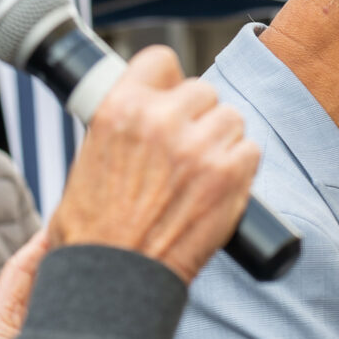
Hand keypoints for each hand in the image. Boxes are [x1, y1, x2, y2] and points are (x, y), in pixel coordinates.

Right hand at [46, 45, 259, 281]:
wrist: (116, 277)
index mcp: (120, 109)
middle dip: (199, 118)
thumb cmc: (94, 232)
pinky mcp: (230, 174)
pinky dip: (241, 168)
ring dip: (223, 141)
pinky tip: (221, 190)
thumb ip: (119, 128)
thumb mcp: (87, 161)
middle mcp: (160, 120)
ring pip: (231, 119)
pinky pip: (251, 151)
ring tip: (204, 173)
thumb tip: (143, 113)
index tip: (171, 99)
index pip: (161, 60)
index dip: (169, 81)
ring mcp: (199, 146)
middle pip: (203, 91)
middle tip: (188, 151)